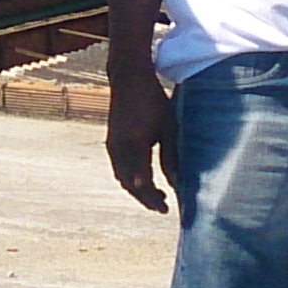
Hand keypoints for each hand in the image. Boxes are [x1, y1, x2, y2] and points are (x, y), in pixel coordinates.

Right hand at [108, 55, 175, 211]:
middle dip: (145, 198)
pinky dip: (130, 179)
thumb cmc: (153, 100)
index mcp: (134, 145)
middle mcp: (118, 148)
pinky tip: (142, 179)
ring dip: (137, 190)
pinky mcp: (110, 142)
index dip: (152, 199)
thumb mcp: (168, 127)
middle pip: (129, 184)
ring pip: (122, 178)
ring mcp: (111, 146)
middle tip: (162, 206)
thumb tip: (176, 182)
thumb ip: (170, 156)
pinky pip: (119, 168)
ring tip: (155, 195)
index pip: (142, 182)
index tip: (165, 209)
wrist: (128, 79)